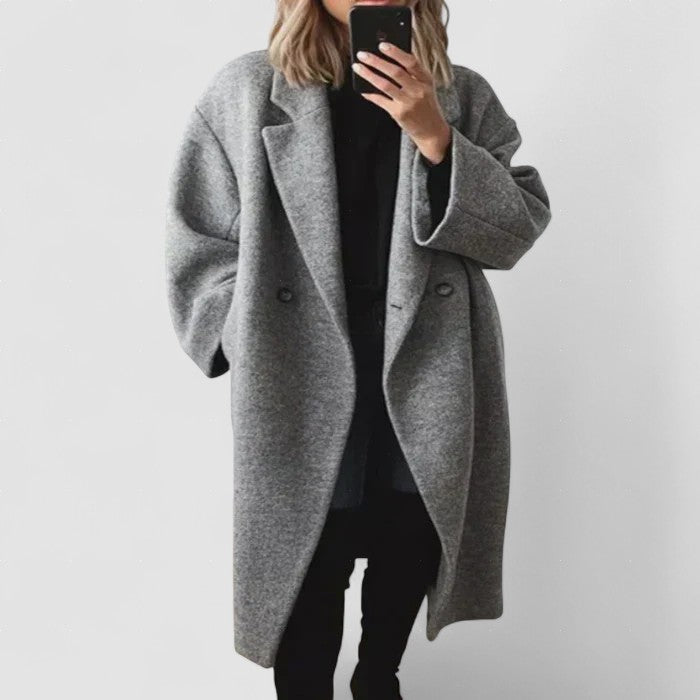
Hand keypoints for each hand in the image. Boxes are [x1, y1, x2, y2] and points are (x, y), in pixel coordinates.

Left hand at [352, 41, 451, 164]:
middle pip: (395, 72)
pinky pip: (381, 101)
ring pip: (385, 85)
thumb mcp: (426, 87)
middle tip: (362, 54)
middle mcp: (418, 90)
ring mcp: (408, 102)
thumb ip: (413, 73)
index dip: (396, 52)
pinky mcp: (399, 114)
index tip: (382, 45)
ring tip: (358, 67)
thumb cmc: (426, 106)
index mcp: (426, 79)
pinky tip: (362, 88)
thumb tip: (389, 58)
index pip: (411, 61)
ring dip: (369, 75)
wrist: (432, 131)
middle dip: (376, 61)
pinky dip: (370, 94)